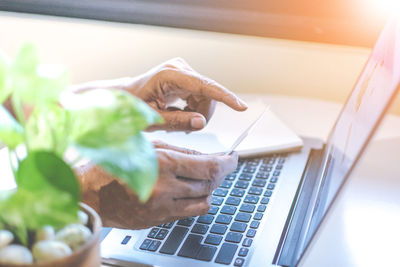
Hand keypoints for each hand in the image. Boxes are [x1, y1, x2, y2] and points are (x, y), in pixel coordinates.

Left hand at [69, 58, 246, 131]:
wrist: (124, 98)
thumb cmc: (132, 108)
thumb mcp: (153, 119)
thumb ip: (178, 121)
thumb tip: (202, 123)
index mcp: (169, 76)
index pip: (204, 86)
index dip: (224, 97)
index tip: (241, 107)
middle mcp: (179, 69)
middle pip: (207, 94)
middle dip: (202, 114)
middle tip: (187, 128)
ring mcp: (183, 71)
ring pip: (206, 96)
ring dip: (198, 112)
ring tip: (180, 121)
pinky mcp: (185, 77)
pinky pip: (200, 95)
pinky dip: (195, 108)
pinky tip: (182, 114)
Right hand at [76, 141, 237, 228]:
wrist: (90, 192)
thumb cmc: (115, 162)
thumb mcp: (148, 145)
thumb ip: (181, 151)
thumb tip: (208, 156)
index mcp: (163, 163)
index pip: (210, 166)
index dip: (228, 163)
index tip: (233, 158)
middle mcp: (166, 187)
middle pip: (210, 183)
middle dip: (222, 173)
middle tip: (225, 164)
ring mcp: (163, 207)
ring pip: (204, 199)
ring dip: (210, 187)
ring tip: (205, 176)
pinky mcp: (159, 219)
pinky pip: (190, 212)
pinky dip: (198, 200)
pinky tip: (192, 191)